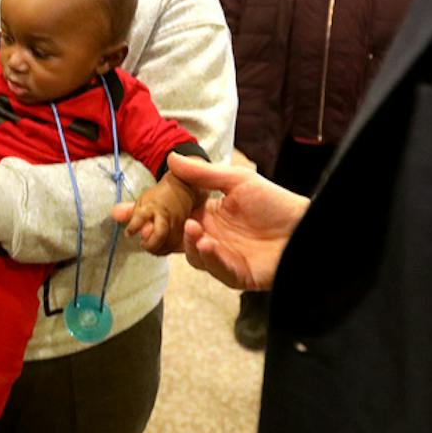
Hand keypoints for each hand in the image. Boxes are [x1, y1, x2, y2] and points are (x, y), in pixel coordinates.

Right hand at [114, 153, 305, 290]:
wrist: (311, 227)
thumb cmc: (278, 203)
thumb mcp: (238, 181)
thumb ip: (203, 174)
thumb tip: (171, 158)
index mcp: (208, 215)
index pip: (171, 217)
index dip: (148, 215)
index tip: (120, 211)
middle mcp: (211, 237)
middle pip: (174, 240)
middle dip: (153, 236)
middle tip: (138, 228)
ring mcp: (224, 258)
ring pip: (193, 257)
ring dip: (190, 244)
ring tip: (194, 229)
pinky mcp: (239, 275)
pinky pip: (218, 270)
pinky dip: (211, 258)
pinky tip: (209, 243)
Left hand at [123, 173, 192, 252]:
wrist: (182, 190)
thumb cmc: (158, 198)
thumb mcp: (142, 201)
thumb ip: (128, 211)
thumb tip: (114, 214)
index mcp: (152, 206)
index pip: (142, 216)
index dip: (134, 226)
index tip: (128, 233)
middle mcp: (165, 215)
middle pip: (160, 233)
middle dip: (151, 243)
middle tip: (143, 244)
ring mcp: (177, 223)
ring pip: (169, 242)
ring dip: (158, 248)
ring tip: (150, 247)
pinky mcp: (185, 230)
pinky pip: (177, 244)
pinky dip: (167, 249)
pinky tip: (160, 249)